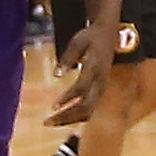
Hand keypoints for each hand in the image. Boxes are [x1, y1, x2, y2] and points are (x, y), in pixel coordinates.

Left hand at [46, 10, 120, 127]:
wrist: (109, 33)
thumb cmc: (90, 37)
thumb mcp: (77, 42)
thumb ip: (67, 58)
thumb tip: (55, 75)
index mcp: (95, 67)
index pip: (82, 87)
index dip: (68, 98)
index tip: (53, 106)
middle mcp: (100, 81)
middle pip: (86, 106)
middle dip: (66, 116)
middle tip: (46, 122)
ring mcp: (101, 87)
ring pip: (88, 111)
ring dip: (69, 119)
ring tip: (50, 122)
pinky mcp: (100, 91)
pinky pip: (89, 108)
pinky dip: (75, 115)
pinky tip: (60, 116)